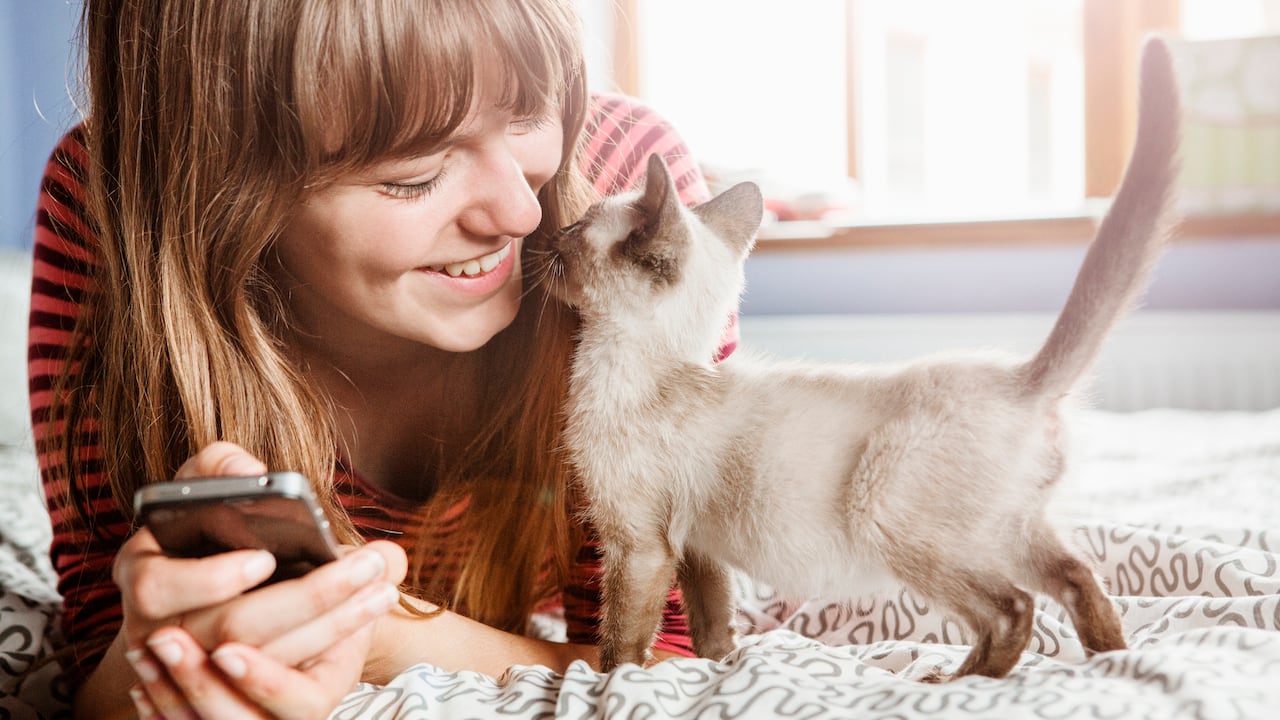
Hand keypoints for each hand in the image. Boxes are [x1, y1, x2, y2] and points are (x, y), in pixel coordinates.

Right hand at [117, 442, 406, 717]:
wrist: (218, 586)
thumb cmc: (210, 528)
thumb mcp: (207, 489)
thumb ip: (220, 467)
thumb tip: (248, 470)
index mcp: (143, 575)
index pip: (154, 587)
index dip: (207, 579)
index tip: (264, 559)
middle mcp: (156, 630)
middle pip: (228, 631)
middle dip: (304, 599)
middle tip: (361, 567)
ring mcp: (192, 671)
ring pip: (266, 663)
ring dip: (331, 626)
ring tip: (381, 587)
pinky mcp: (234, 690)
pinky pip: (278, 690)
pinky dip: (326, 646)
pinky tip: (365, 613)